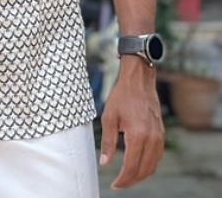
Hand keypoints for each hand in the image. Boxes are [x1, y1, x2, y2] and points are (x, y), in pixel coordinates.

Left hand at [99, 57, 164, 188]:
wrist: (139, 81)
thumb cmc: (121, 97)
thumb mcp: (109, 117)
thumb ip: (107, 142)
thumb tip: (104, 163)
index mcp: (138, 135)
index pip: (132, 167)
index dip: (123, 180)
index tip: (114, 185)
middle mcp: (152, 139)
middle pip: (144, 170)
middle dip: (132, 181)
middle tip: (119, 185)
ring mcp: (159, 137)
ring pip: (153, 166)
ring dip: (141, 175)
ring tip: (127, 179)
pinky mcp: (161, 134)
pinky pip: (157, 157)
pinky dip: (148, 166)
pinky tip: (138, 166)